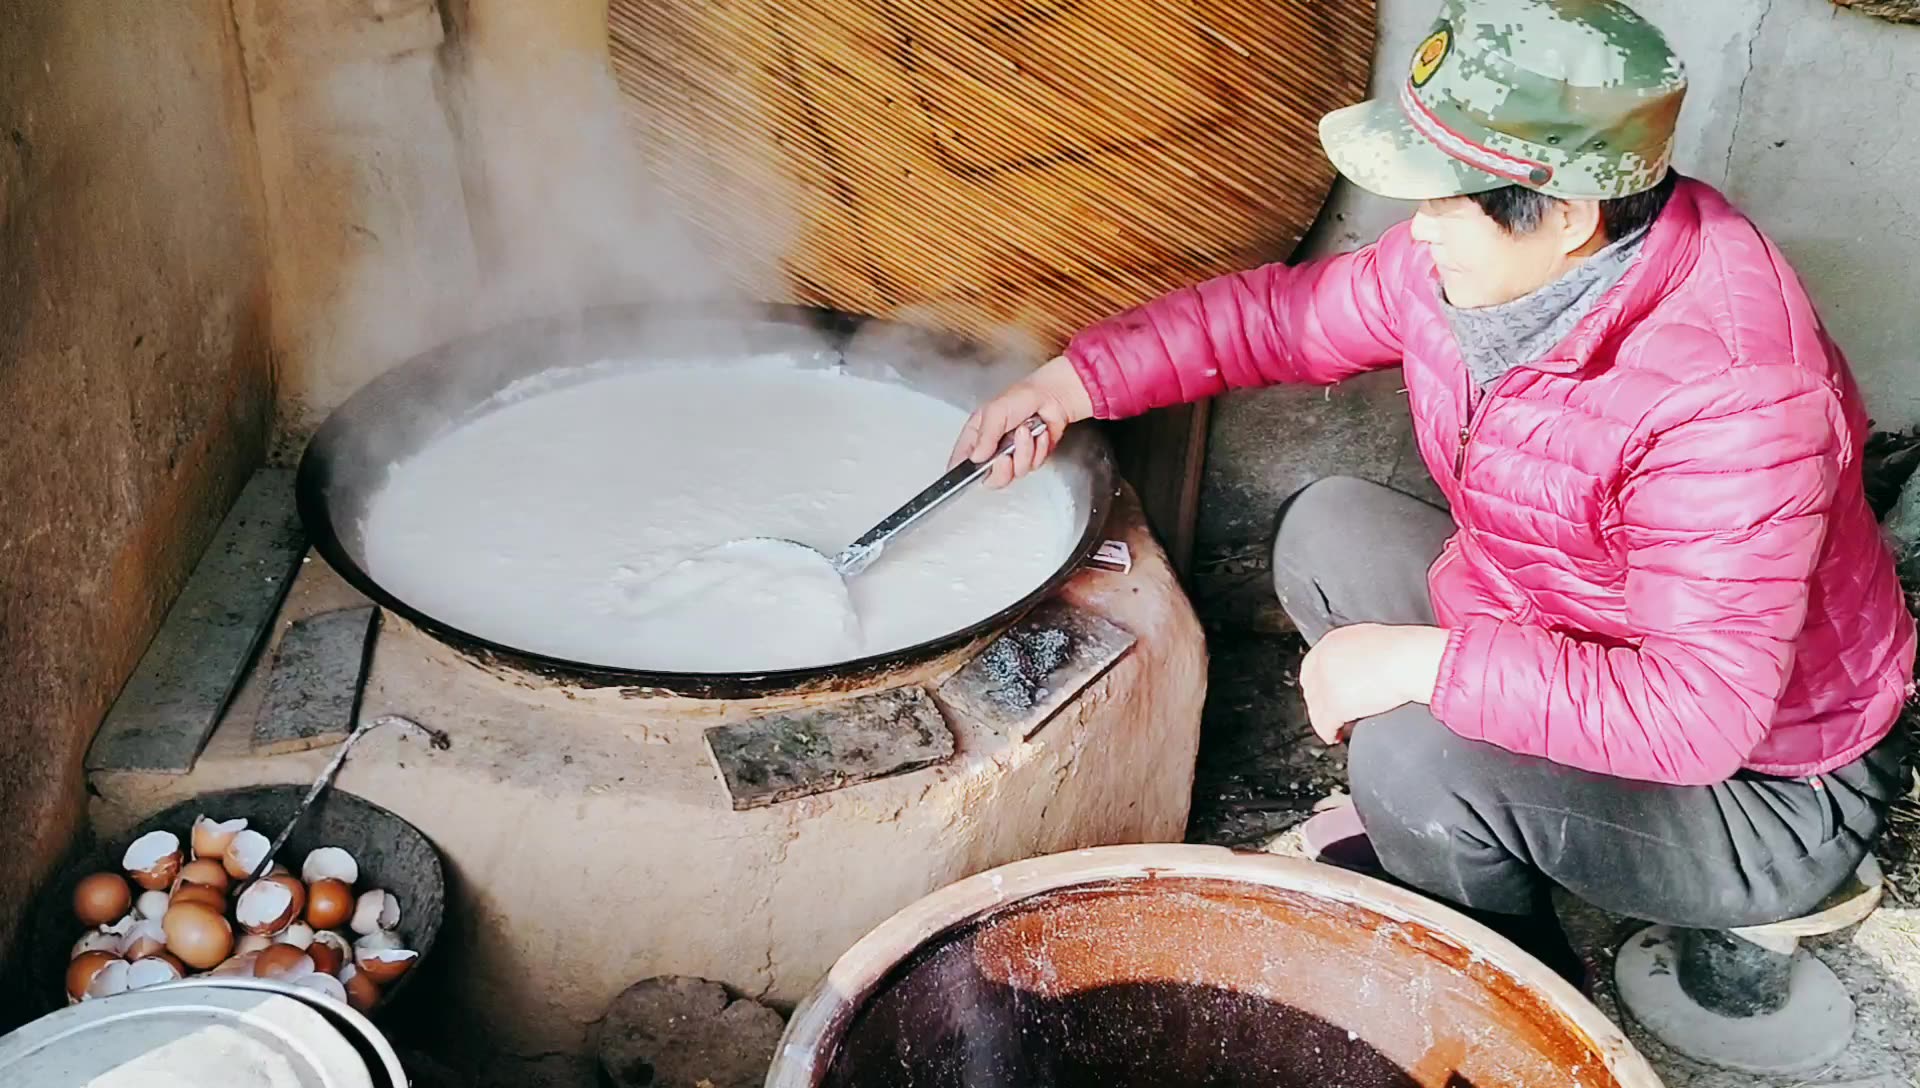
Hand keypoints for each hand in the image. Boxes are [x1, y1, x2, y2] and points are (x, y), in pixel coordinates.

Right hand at [949, 355, 1094, 487]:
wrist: (1053, 397)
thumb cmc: (1021, 397)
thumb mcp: (996, 412)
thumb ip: (984, 436)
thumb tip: (976, 458)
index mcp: (977, 436)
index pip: (962, 461)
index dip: (963, 473)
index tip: (972, 473)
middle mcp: (992, 450)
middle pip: (990, 478)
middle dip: (1001, 469)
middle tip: (1006, 454)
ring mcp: (1013, 456)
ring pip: (1015, 473)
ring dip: (1024, 452)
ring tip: (1026, 431)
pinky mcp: (1031, 459)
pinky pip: (1033, 466)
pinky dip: (1039, 449)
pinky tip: (1039, 434)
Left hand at [1299, 624, 1448, 744]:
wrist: (1409, 660)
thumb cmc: (1404, 650)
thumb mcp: (1370, 640)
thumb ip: (1355, 651)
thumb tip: (1358, 665)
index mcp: (1332, 642)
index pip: (1311, 667)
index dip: (1318, 684)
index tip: (1325, 693)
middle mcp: (1324, 661)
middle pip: (1311, 689)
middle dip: (1320, 703)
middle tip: (1331, 712)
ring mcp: (1326, 683)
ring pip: (1316, 709)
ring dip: (1324, 720)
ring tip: (1336, 727)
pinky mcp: (1335, 704)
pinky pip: (1325, 725)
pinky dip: (1329, 733)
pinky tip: (1336, 736)